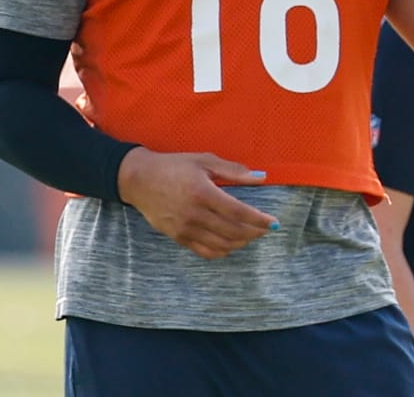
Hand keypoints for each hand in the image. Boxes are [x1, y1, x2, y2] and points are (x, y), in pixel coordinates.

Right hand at [116, 148, 278, 259]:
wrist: (139, 179)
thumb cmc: (174, 166)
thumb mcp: (204, 161)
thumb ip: (233, 171)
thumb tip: (261, 177)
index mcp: (202, 193)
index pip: (238, 212)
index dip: (259, 220)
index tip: (274, 223)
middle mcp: (194, 214)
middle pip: (233, 231)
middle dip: (254, 232)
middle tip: (265, 229)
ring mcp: (185, 228)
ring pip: (221, 244)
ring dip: (241, 242)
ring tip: (251, 235)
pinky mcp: (178, 237)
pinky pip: (206, 251)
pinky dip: (223, 250)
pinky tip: (231, 243)